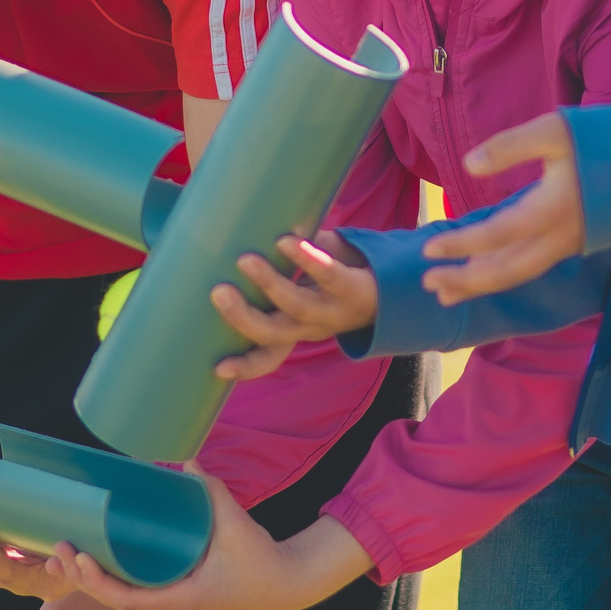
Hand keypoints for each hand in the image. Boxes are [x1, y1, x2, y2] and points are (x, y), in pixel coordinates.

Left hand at [56, 477, 370, 609]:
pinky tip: (97, 552)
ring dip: (90, 575)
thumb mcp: (236, 524)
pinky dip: (112, 571)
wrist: (286, 582)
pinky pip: (135, 582)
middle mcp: (168, 601)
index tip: (78, 556)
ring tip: (63, 552)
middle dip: (82, 574)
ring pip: (120, 591)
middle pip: (112, 596)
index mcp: (178, 597)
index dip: (97, 580)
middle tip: (58, 547)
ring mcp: (170, 596)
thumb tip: (187, 457)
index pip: (124, 598)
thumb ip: (212, 490)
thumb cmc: (259, 560)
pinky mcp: (176, 585)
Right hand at [208, 232, 377, 380]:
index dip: (244, 366)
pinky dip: (307, 259)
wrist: (392, 285)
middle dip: (244, 317)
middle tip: (218, 293)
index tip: (218, 368)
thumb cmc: (330, 280)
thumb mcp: (300, 285)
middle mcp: (311, 326)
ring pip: (298, 306)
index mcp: (295, 329)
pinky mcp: (351, 287)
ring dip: (270, 284)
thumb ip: (272, 273)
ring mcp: (333, 310)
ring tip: (245, 261)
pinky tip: (288, 241)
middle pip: (274, 332)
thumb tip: (228, 240)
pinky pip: (329, 275)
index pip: (267, 356)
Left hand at [419, 113, 586, 304]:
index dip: (462, 244)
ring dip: (484, 282)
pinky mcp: (578, 241)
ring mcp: (571, 244)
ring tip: (449, 292)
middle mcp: (561, 237)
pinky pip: (534, 264)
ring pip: (521, 272)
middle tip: (430, 286)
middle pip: (508, 271)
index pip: (497, 235)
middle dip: (468, 282)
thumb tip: (469, 165)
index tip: (429, 249)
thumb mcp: (557, 131)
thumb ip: (510, 146)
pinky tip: (487, 268)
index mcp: (552, 211)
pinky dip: (505, 270)